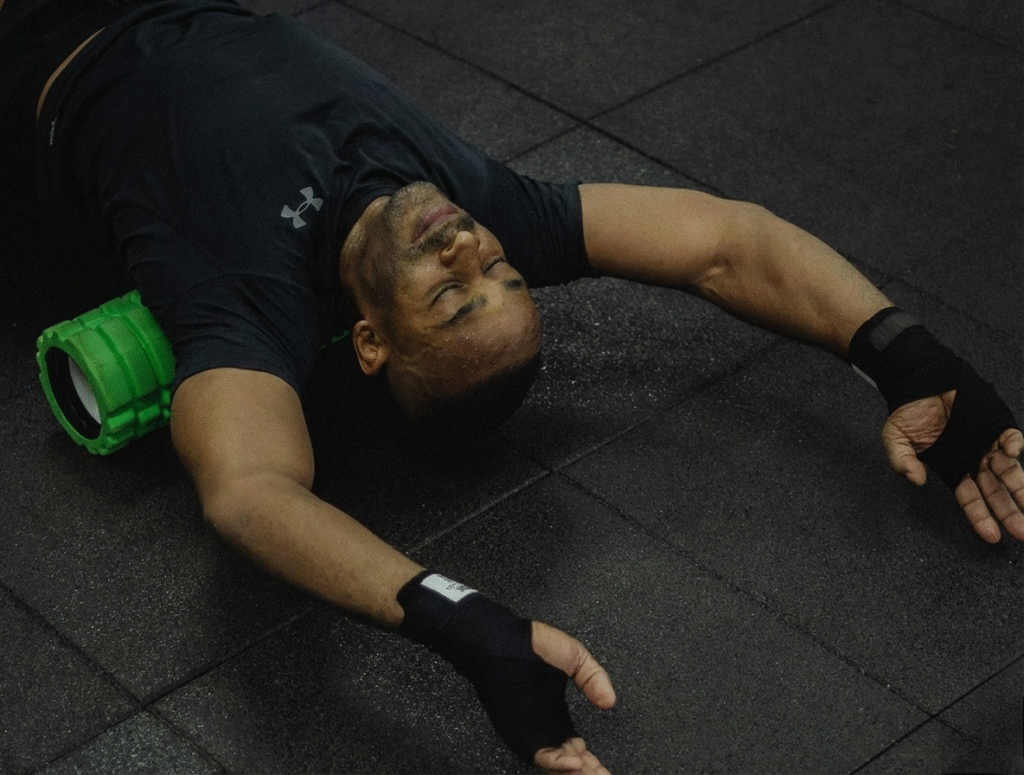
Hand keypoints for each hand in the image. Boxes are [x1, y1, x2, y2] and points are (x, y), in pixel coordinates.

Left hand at [530, 621, 615, 773]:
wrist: (504, 640)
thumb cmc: (532, 644)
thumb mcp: (575, 657)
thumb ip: (594, 678)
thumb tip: (609, 700)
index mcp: (557, 716)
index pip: (577, 750)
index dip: (593, 763)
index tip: (607, 769)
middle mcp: (545, 728)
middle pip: (569, 762)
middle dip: (589, 772)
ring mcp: (534, 732)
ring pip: (557, 765)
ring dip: (577, 771)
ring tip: (596, 773)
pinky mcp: (522, 732)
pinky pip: (541, 755)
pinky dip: (558, 763)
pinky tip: (575, 762)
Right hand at [882, 391, 1023, 541]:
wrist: (917, 380)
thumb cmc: (907, 411)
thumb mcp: (895, 440)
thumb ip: (901, 461)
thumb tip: (916, 479)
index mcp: (952, 467)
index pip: (970, 498)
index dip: (980, 517)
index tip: (992, 536)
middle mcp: (973, 458)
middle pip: (995, 490)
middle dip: (1009, 511)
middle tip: (1021, 531)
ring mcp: (985, 442)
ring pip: (1008, 469)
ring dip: (1020, 486)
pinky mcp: (993, 422)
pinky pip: (1009, 436)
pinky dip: (1014, 445)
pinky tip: (1014, 453)